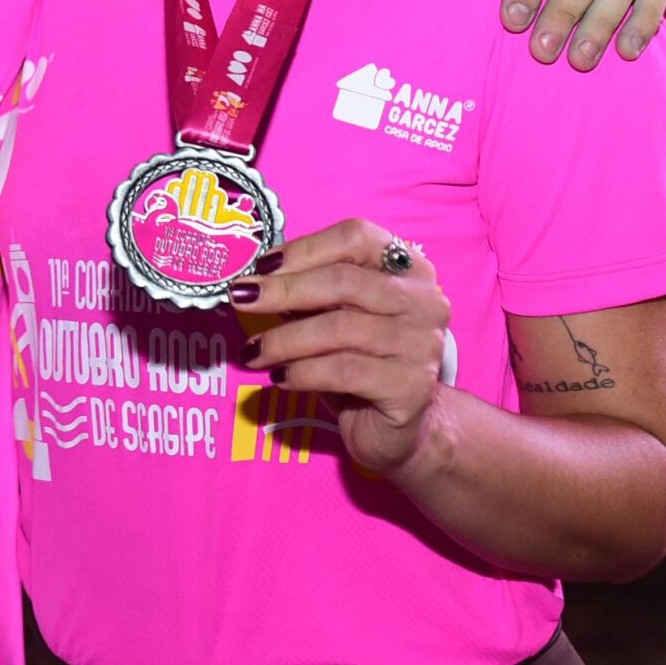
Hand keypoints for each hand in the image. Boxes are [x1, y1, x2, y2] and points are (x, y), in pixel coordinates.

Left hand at [232, 219, 451, 478]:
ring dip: (284, 339)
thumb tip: (257, 280)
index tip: (262, 267)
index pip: (356, 236)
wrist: (399, 428)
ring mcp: (421, 343)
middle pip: (344, 280)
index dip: (304, 248)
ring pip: (339, 328)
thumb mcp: (335, 318)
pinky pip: (343, 371)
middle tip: (242, 300)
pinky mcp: (411, 386)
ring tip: (253, 351)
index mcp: (409, 267)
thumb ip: (311, 294)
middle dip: (284, 290)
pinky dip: (302, 372)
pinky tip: (280, 377)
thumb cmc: (360, 362)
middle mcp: (423, 299)